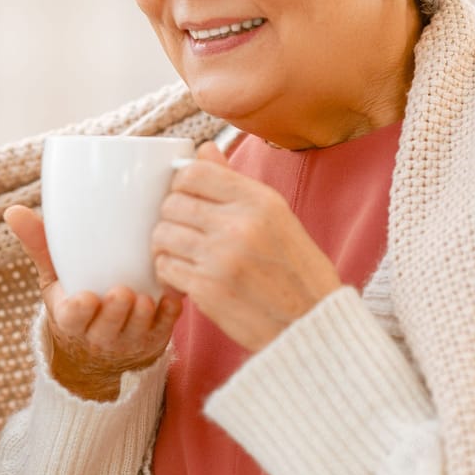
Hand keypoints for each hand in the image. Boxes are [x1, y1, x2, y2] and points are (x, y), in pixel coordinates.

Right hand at [4, 204, 183, 401]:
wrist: (101, 347)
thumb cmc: (76, 300)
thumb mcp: (53, 278)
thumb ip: (38, 245)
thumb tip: (12, 211)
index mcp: (71, 319)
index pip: (72, 319)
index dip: (79, 311)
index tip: (86, 298)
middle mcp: (100, 335)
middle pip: (108, 327)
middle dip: (116, 312)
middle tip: (124, 292)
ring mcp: (130, 339)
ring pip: (138, 329)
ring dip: (144, 314)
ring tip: (147, 296)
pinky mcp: (156, 337)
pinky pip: (166, 327)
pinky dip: (170, 312)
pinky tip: (172, 294)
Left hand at [152, 141, 342, 352]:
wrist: (311, 325)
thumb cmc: (296, 271)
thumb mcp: (278, 218)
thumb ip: (236, 184)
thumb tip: (203, 149)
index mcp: (259, 200)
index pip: (194, 173)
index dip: (181, 184)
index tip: (187, 198)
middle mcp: (238, 225)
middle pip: (172, 203)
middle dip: (171, 217)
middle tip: (183, 232)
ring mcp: (220, 258)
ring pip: (163, 235)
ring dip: (166, 245)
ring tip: (182, 255)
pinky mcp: (207, 290)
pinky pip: (166, 268)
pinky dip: (169, 272)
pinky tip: (185, 277)